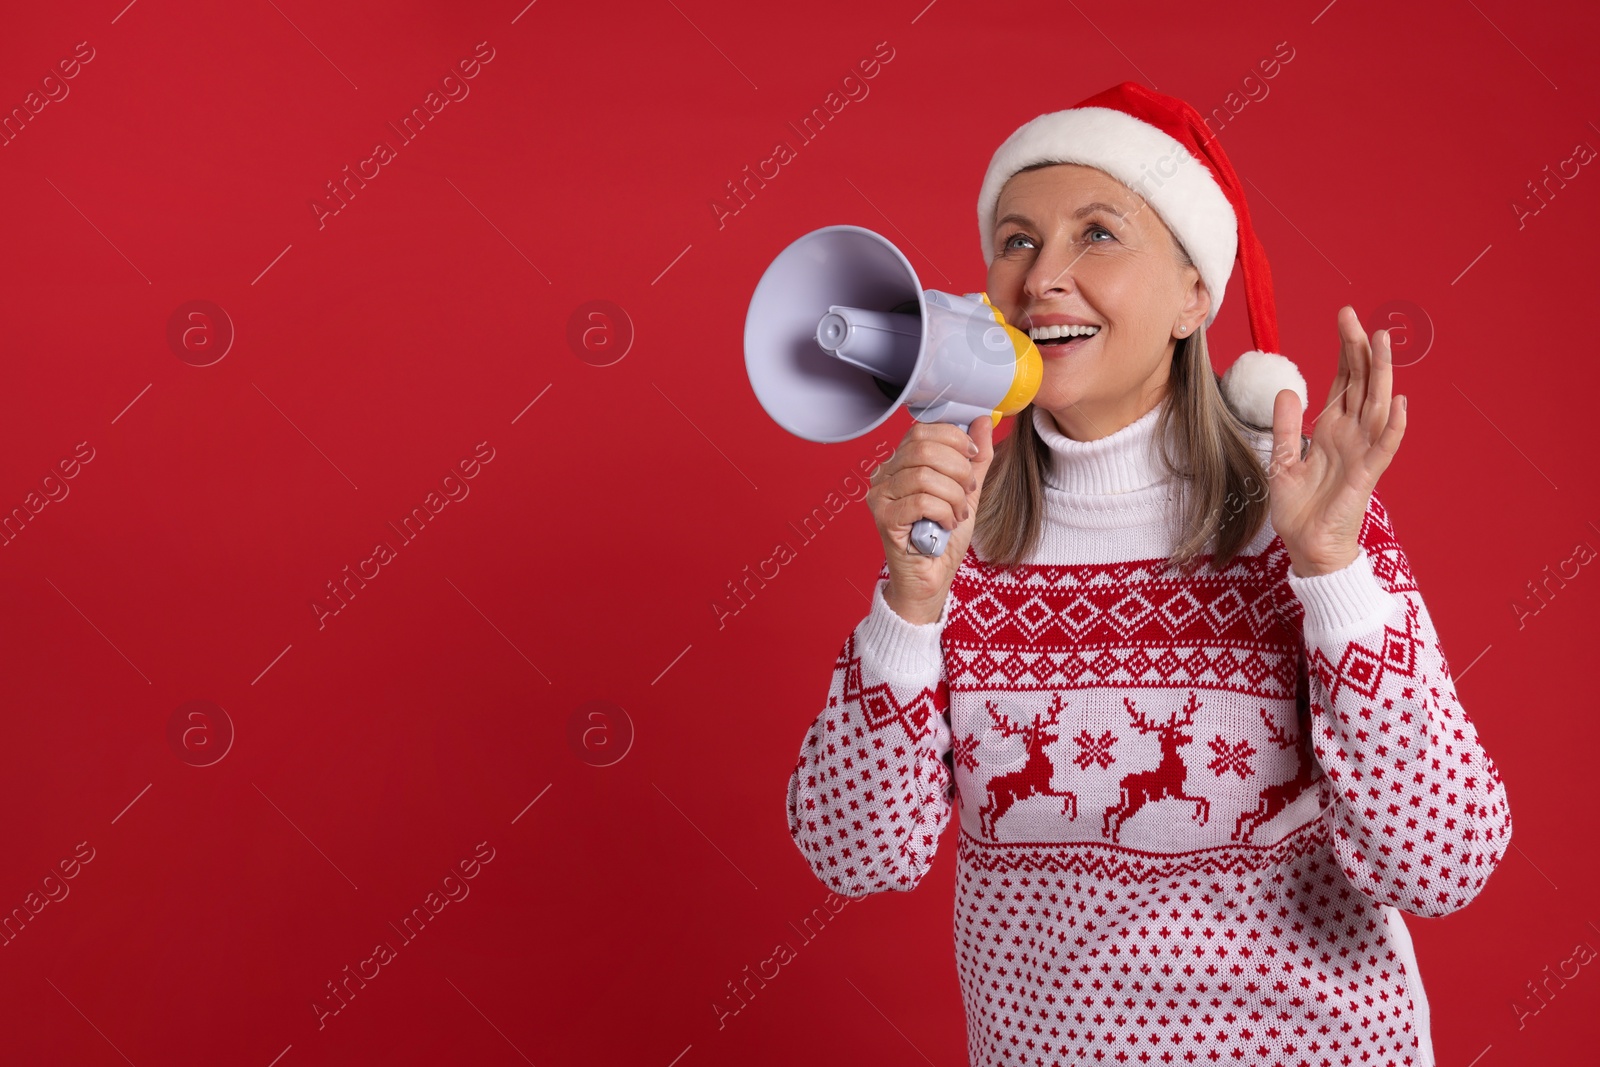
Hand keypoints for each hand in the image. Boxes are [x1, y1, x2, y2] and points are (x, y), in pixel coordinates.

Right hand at [867, 415, 995, 622]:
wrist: (932, 580)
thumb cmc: (943, 538)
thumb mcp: (967, 492)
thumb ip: (975, 458)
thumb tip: (983, 420)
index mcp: (901, 463)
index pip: (922, 430)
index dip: (954, 437)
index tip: (972, 456)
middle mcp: (884, 475)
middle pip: (923, 448)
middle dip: (958, 468)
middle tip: (967, 490)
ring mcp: (880, 496)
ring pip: (924, 475)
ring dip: (953, 496)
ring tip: (957, 513)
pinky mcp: (883, 518)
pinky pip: (921, 501)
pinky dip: (943, 512)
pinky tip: (946, 525)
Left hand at [1267, 306, 1406, 577]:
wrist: (1307, 548)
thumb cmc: (1299, 509)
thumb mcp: (1282, 461)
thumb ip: (1286, 427)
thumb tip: (1288, 390)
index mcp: (1331, 429)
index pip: (1343, 380)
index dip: (1345, 350)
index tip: (1345, 317)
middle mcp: (1351, 435)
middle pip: (1360, 383)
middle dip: (1359, 350)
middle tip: (1355, 317)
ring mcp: (1362, 453)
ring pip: (1376, 405)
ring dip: (1381, 374)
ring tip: (1383, 342)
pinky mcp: (1367, 475)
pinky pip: (1384, 447)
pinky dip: (1393, 425)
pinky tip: (1398, 402)